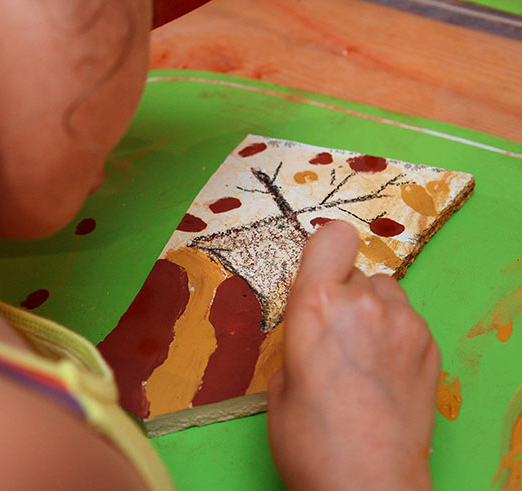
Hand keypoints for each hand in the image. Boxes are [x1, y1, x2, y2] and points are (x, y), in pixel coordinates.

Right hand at [268, 221, 439, 489]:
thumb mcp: (279, 382)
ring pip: (385, 292)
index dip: (324, 252)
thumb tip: (315, 329)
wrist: (367, 486)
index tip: (318, 274)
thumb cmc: (310, 442)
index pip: (333, 237)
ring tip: (361, 354)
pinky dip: (394, 334)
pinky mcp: (430, 348)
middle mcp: (364, 304)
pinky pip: (407, 320)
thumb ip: (300, 337)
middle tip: (333, 335)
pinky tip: (383, 372)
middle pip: (356, 270)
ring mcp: (405, 325)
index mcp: (316, 306)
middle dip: (342, 294)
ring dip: (371, 310)